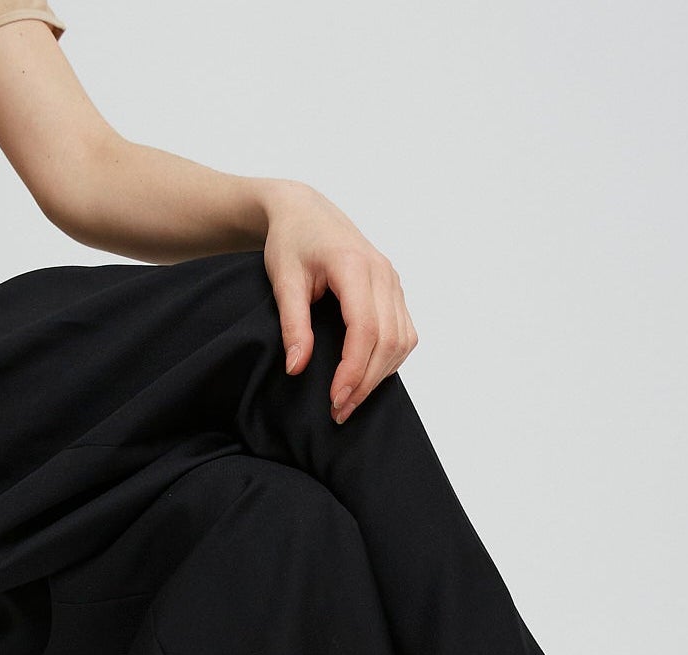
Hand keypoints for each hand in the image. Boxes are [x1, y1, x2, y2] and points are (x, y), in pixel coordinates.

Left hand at [260, 180, 418, 423]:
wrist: (305, 210)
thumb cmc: (291, 241)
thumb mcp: (283, 280)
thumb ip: (292, 325)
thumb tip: (297, 368)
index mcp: (354, 265)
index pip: (365, 328)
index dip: (354, 369)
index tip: (335, 398)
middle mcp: (383, 273)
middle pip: (388, 340)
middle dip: (366, 382)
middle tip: (340, 410)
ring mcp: (393, 281)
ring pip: (402, 341)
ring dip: (380, 375)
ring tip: (351, 398)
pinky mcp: (394, 289)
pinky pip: (405, 333)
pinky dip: (390, 359)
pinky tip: (367, 374)